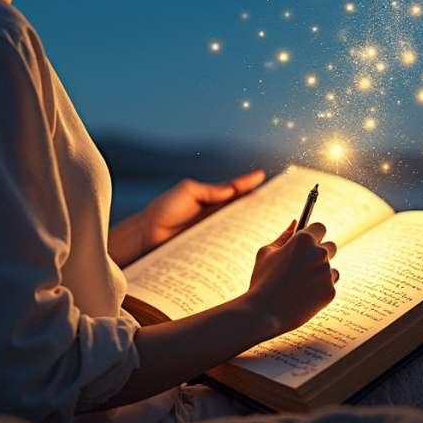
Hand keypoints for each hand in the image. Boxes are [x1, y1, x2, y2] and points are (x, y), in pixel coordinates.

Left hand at [139, 170, 265, 253]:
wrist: (146, 236)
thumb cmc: (164, 209)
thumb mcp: (188, 191)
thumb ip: (210, 190)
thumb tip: (232, 189)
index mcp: (209, 197)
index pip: (233, 188)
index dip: (247, 182)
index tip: (262, 175)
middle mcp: (213, 213)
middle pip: (240, 208)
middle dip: (256, 204)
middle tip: (275, 201)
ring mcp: (212, 230)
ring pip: (236, 227)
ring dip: (250, 225)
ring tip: (269, 221)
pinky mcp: (208, 247)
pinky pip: (226, 244)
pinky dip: (237, 243)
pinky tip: (249, 243)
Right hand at [244, 220, 337, 337]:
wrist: (264, 313)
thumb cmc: (262, 281)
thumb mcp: (266, 253)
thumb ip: (283, 236)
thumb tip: (294, 223)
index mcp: (303, 240)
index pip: (320, 228)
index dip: (315, 234)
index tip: (310, 241)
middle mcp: (318, 253)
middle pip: (330, 247)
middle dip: (319, 254)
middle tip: (304, 266)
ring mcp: (326, 273)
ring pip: (330, 268)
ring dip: (320, 273)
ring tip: (300, 285)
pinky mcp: (330, 291)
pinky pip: (330, 285)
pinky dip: (320, 290)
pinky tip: (304, 296)